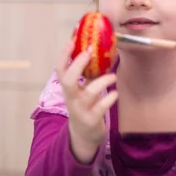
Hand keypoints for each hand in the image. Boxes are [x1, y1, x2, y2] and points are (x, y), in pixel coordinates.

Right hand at [56, 40, 118, 162]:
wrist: (83, 135)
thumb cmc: (84, 106)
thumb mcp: (80, 90)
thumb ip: (86, 74)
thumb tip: (97, 49)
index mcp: (68, 88)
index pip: (60, 69)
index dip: (64, 55)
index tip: (72, 41)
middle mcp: (71, 98)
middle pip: (68, 80)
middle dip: (78, 65)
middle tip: (89, 52)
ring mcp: (81, 109)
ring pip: (89, 94)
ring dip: (102, 82)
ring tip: (113, 77)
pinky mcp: (92, 120)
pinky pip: (101, 107)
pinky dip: (109, 98)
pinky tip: (115, 94)